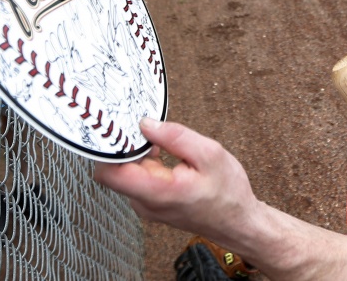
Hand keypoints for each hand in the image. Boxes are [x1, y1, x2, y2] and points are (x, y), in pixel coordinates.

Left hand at [94, 118, 261, 244]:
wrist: (238, 223)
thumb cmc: (228, 193)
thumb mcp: (209, 154)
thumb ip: (175, 137)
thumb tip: (145, 124)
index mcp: (158, 191)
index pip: (109, 173)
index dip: (108, 148)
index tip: (120, 128)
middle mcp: (145, 203)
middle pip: (115, 169)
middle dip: (126, 146)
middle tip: (144, 128)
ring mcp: (147, 205)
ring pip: (127, 172)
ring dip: (138, 154)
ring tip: (159, 143)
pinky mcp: (151, 203)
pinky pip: (138, 178)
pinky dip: (145, 163)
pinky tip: (162, 155)